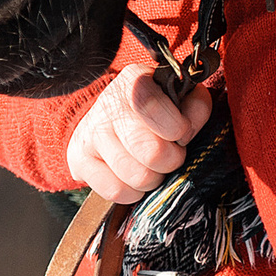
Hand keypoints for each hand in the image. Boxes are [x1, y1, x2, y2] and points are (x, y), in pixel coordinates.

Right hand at [66, 64, 214, 203]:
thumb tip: (189, 128)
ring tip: (153, 166)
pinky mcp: (79, 160)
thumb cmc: (155, 109)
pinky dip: (133, 192)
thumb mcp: (179, 96)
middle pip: (150, 151)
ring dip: (154, 178)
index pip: (151, 105)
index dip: (176, 127)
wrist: (110, 116)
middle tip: (171, 155)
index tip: (182, 133)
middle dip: (171, 160)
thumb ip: (195, 106)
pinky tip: (135, 178)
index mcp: (133, 82)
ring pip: (136, 176)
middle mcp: (108, 106)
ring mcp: (91, 133)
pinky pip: (116, 192)